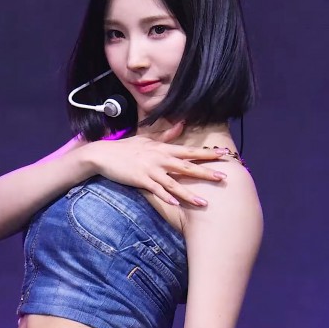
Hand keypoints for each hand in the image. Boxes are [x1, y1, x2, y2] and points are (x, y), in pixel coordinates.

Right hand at [85, 122, 228, 207]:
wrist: (104, 154)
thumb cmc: (126, 148)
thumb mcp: (147, 139)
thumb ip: (166, 135)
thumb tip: (181, 123)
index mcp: (163, 149)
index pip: (190, 151)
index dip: (207, 153)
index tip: (224, 154)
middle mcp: (160, 158)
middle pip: (187, 166)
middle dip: (206, 172)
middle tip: (223, 178)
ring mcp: (150, 170)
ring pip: (174, 183)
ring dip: (189, 194)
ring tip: (204, 203)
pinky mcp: (140, 180)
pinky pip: (156, 190)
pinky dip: (166, 197)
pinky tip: (176, 204)